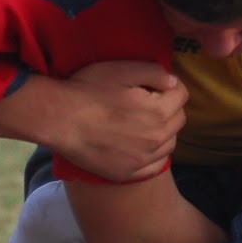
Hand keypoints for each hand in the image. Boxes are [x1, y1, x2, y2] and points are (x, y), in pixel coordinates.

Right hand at [56, 60, 187, 182]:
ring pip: (170, 143)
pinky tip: (139, 144)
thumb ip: (154, 73)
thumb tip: (172, 82)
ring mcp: (142, 159)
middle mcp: (156, 139)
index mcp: (159, 111)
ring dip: (164, 130)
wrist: (59, 119)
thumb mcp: (122, 69)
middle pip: (179, 119)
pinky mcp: (128, 173)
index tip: (155, 84)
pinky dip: (154, 154)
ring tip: (142, 121)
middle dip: (169, 106)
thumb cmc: (88, 90)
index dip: (170, 85)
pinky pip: (155, 165)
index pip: (182, 94)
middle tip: (148, 100)